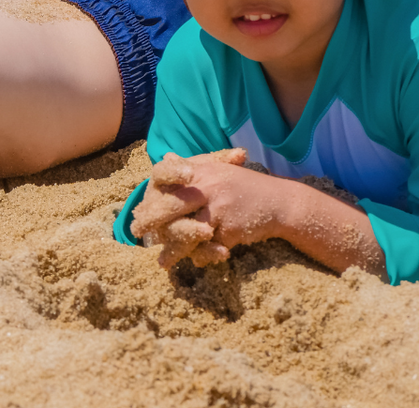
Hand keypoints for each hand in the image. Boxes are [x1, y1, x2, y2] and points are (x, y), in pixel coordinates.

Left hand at [133, 149, 277, 269]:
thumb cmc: (247, 187)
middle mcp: (208, 188)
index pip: (167, 175)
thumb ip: (192, 166)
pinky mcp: (230, 230)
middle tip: (137, 231)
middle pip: (171, 206)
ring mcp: (219, 209)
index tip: (138, 204)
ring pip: (187, 232)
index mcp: (202, 172)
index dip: (152, 189)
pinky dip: (202, 256)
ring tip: (163, 261)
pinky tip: (195, 261)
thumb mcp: (220, 170)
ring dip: (174, 250)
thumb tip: (167, 157)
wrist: (282, 203)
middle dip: (152, 220)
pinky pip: (208, 247)